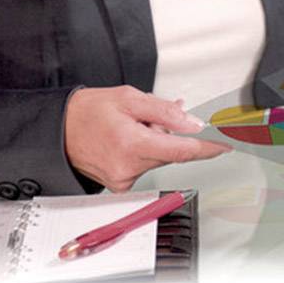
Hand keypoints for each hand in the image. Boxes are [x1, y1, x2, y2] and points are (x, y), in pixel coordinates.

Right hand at [64, 86, 231, 192]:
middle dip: (170, 133)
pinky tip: (130, 138)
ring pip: (158, 158)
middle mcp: (128, 167)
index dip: (207, 148)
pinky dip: (146, 151)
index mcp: (132, 144)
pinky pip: (146, 165)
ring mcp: (123, 179)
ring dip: (156, 141)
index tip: (225, 146)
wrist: (58, 130)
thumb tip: (193, 123)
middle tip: (152, 117)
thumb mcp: (130, 98)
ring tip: (133, 126)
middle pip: (170, 152)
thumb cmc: (89, 111)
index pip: (182, 151)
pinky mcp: (120, 185)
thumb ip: (165, 111)